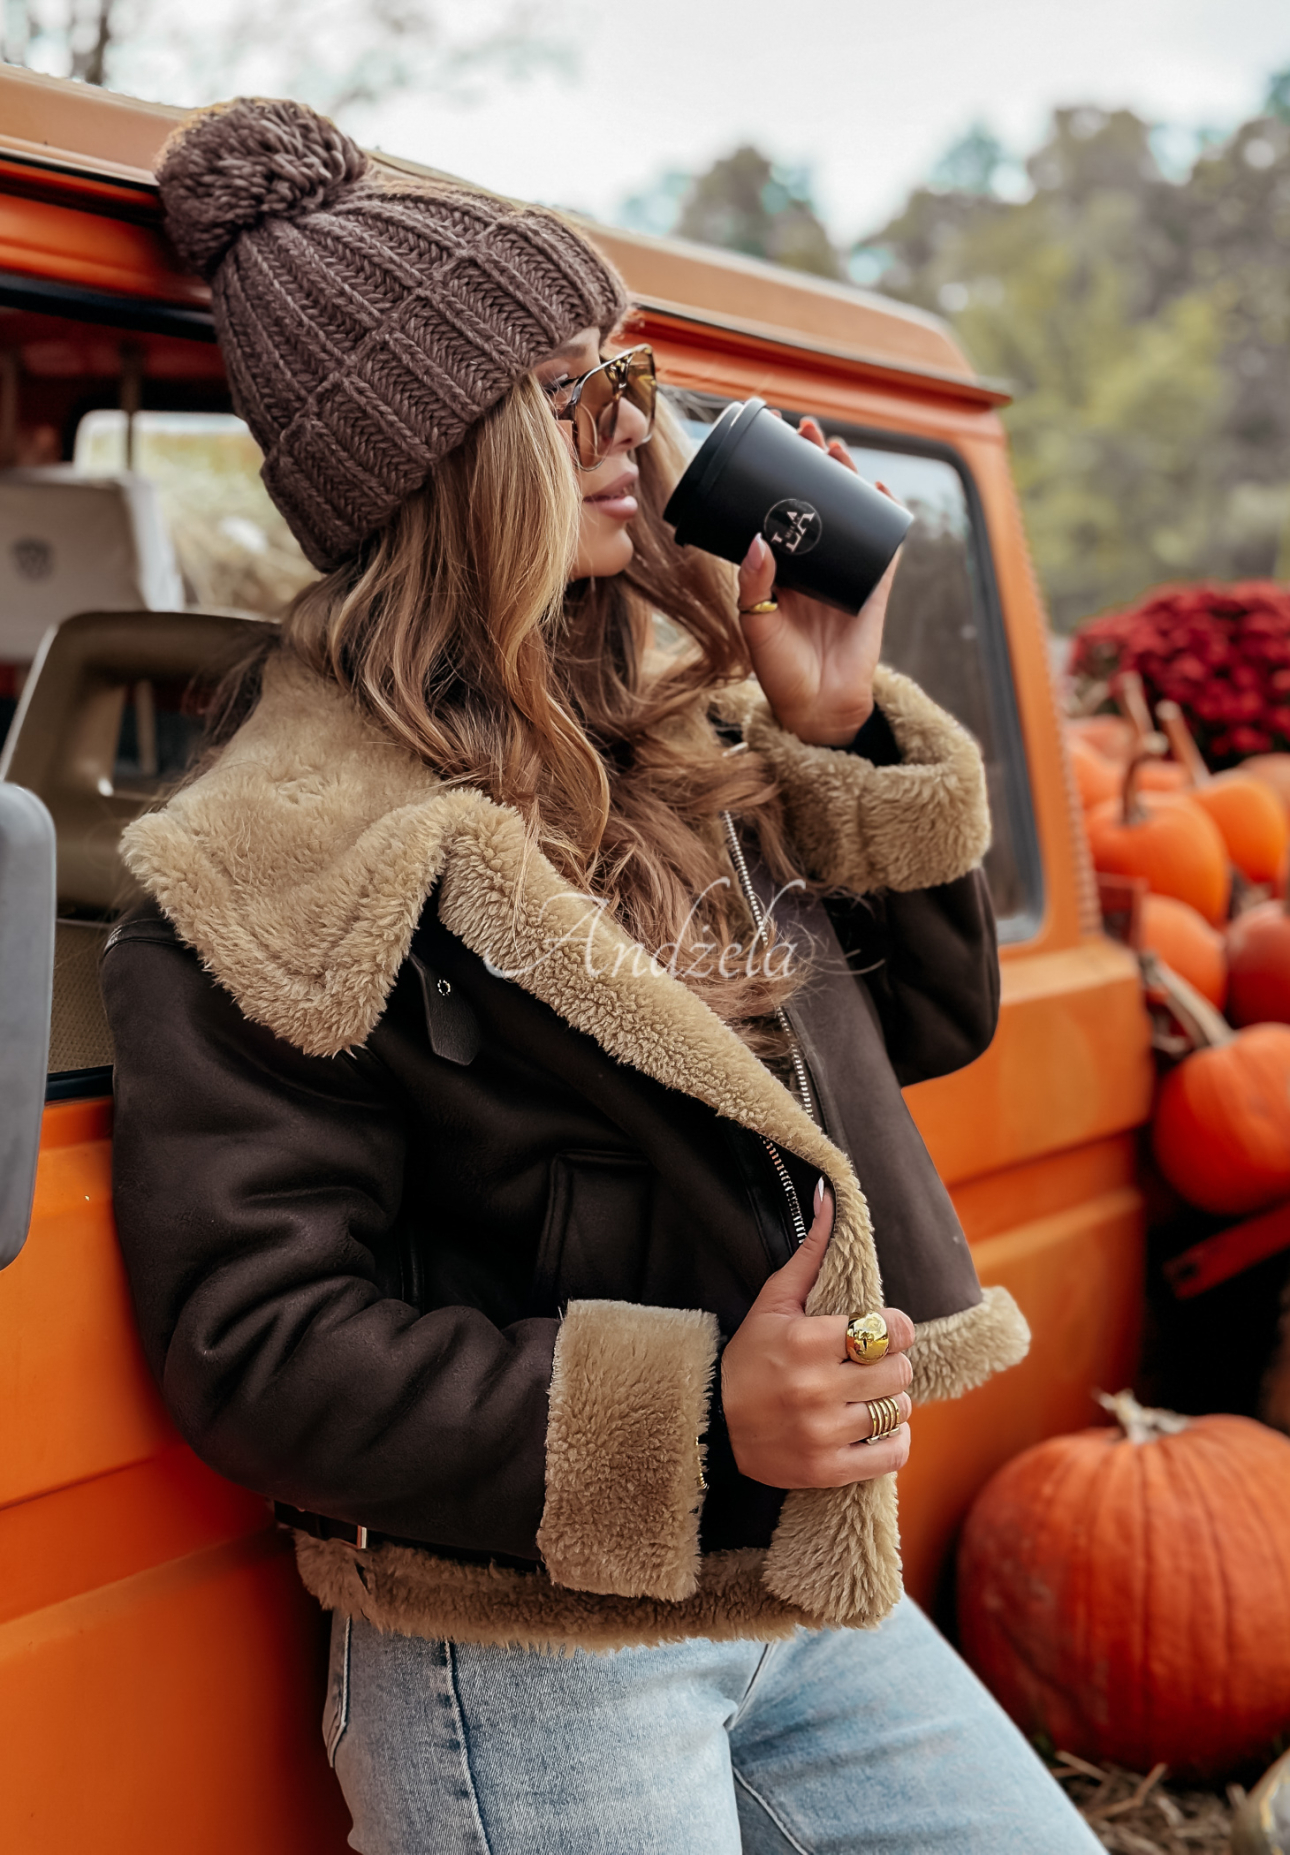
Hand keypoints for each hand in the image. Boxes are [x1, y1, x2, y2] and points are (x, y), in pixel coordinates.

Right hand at [720, 1180, 913, 1487]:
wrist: (712, 1427)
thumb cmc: (749, 1358)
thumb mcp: (772, 1303)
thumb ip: (809, 1254)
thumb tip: (830, 1197)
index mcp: (805, 1342)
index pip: (887, 1330)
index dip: (892, 1329)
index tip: (879, 1332)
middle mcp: (816, 1388)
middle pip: (898, 1371)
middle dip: (889, 1365)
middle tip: (869, 1366)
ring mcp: (823, 1432)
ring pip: (898, 1410)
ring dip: (890, 1402)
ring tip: (866, 1397)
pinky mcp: (828, 1469)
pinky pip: (892, 1454)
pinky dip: (893, 1441)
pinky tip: (872, 1428)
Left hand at [735, 417, 902, 746]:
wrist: (818, 709)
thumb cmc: (779, 672)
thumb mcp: (756, 625)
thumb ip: (755, 585)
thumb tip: (759, 537)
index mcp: (780, 569)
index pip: (779, 510)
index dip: (777, 477)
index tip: (771, 443)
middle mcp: (812, 564)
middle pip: (815, 500)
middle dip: (813, 463)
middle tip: (808, 429)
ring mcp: (844, 572)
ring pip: (849, 513)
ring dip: (847, 477)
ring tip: (838, 447)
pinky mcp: (873, 586)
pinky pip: (883, 544)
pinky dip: (884, 514)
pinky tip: (878, 487)